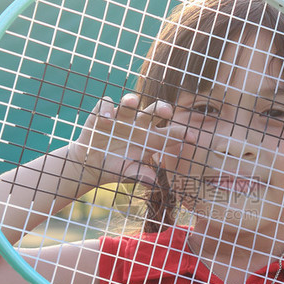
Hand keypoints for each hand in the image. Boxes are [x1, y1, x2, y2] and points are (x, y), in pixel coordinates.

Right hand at [69, 94, 194, 186]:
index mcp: (151, 139)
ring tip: (132, 102)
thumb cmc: (116, 168)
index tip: (193, 137)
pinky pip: (106, 104)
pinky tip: (105, 119)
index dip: (182, 133)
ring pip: (131, 102)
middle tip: (166, 111)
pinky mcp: (103, 113)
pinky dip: (106, 109)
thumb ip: (141, 174)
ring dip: (131, 100)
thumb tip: (153, 182)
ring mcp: (122, 117)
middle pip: (155, 111)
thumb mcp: (128, 173)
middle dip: (162, 108)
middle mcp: (140, 124)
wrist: (91, 165)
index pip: (171, 133)